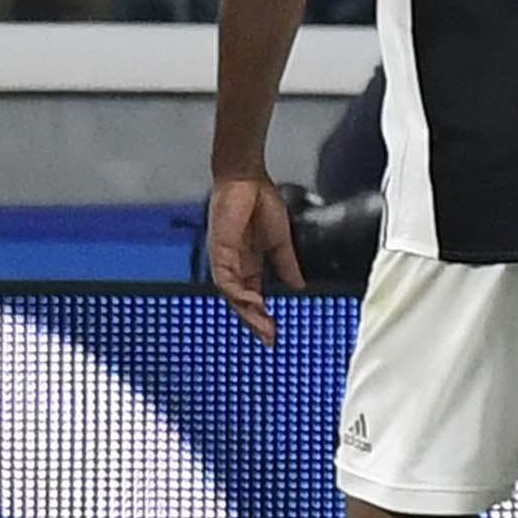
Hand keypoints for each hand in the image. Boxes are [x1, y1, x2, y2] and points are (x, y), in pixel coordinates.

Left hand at [204, 171, 296, 342]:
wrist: (247, 178)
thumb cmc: (259, 201)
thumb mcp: (280, 241)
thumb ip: (287, 265)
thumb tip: (298, 286)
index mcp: (247, 263)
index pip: (252, 297)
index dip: (261, 315)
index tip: (274, 332)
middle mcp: (233, 265)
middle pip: (241, 302)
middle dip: (255, 322)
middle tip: (269, 338)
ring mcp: (225, 260)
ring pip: (232, 296)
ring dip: (248, 313)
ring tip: (264, 326)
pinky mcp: (219, 251)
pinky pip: (226, 280)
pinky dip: (240, 294)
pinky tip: (254, 302)